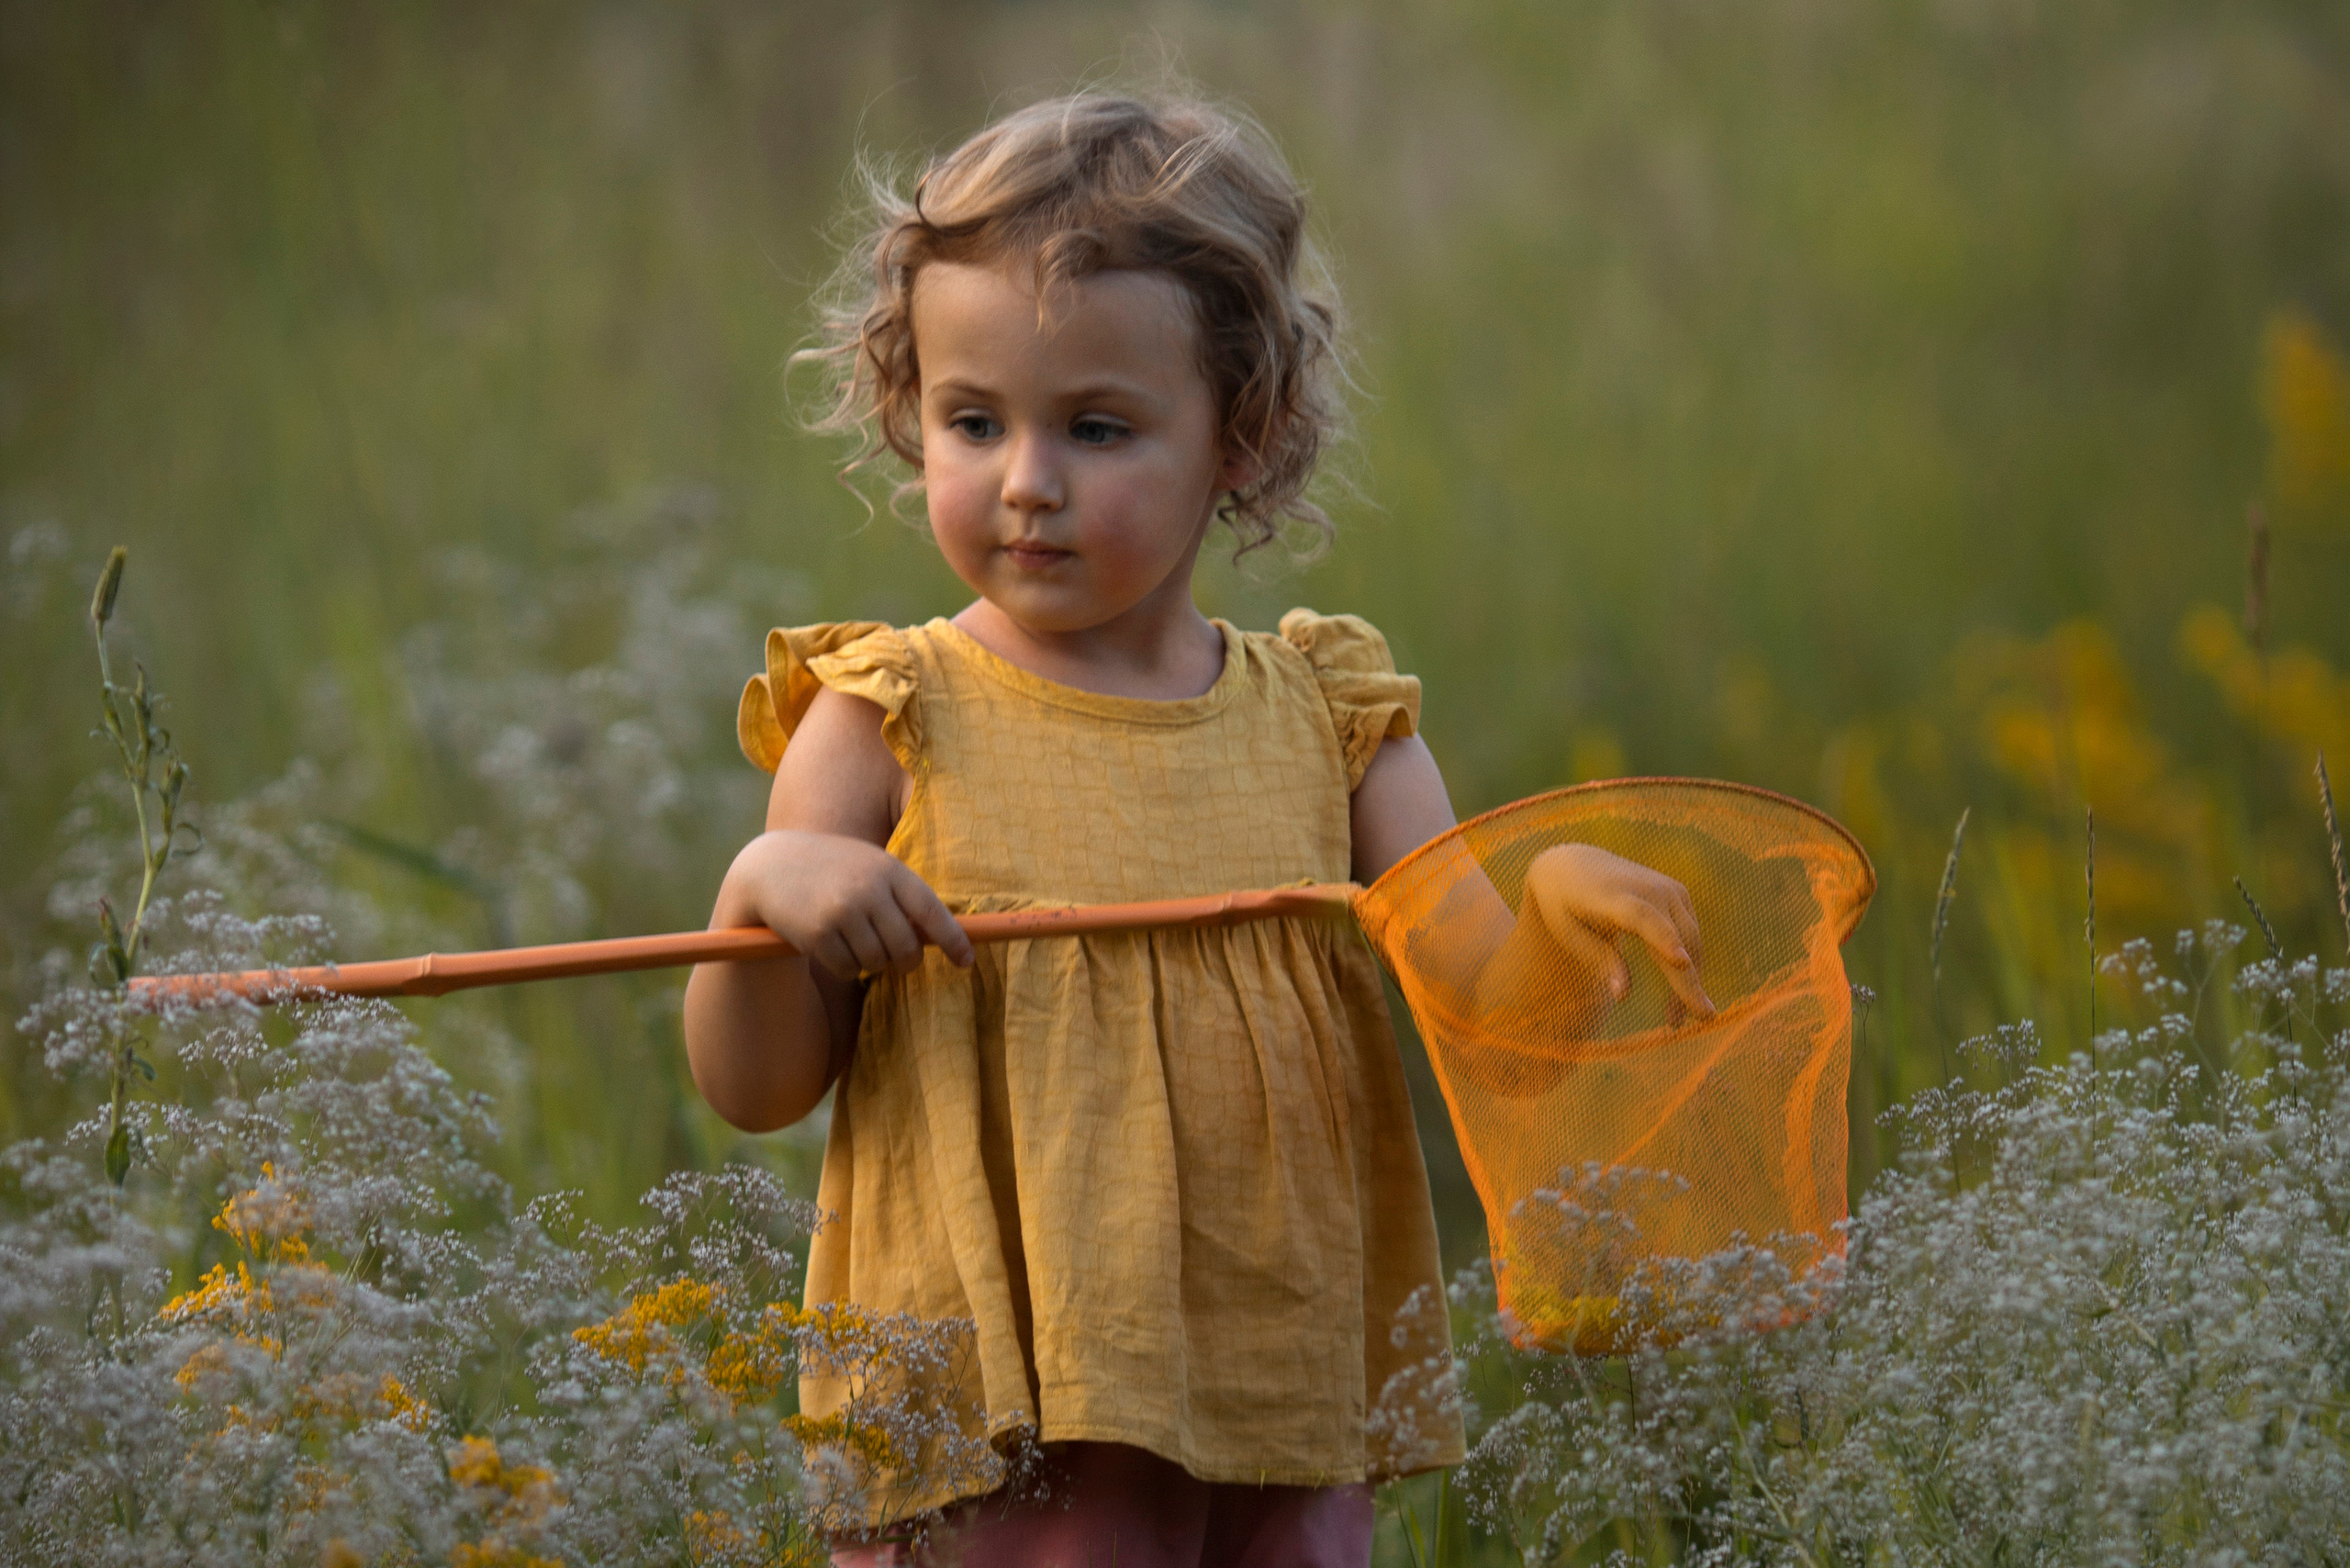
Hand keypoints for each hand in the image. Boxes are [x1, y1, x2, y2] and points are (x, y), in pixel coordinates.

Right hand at [716, 829, 973, 980]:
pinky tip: (832, 948)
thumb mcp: (870, 867)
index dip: (953, 940)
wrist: (771, 865)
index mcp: (889, 870)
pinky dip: (846, 968)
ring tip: (854, 942)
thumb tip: (940, 938)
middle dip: (906, 963)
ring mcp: (843, 911)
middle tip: (898, 962)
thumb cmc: (832, 868)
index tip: (966, 961)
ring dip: (871, 963)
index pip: (931, 911)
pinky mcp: (818, 933)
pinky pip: (849, 970)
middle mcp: (868, 889)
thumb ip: (901, 896)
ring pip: (877, 963)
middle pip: (907, 949)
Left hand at [1524, 844, 1715, 1018]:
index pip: (1642, 917)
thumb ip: (1598, 960)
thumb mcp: (1568, 933)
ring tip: (1677, 1020)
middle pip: (1676, 936)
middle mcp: (1647, 887)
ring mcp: (1667, 888)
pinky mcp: (1678, 893)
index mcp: (1613, 896)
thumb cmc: (1563, 904)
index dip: (1663, 939)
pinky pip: (1691, 933)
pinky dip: (1690, 963)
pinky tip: (1681, 994)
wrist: (1573, 864)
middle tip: (1704, 1018)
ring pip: (1690, 939)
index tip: (1682, 963)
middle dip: (1689, 980)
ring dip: (1690, 979)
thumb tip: (1623, 996)